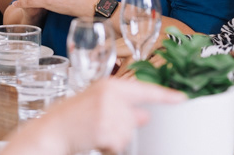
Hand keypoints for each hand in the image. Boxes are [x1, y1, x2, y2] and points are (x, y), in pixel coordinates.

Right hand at [1, 78, 184, 154]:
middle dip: (122, 129)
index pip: (146, 89)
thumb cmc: (71, 119)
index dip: (166, 95)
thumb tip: (145, 116)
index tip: (182, 99)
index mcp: (111, 85)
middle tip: (98, 127)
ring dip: (114, 140)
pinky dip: (108, 149)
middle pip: (135, 119)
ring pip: (127, 134)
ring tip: (94, 133)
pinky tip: (93, 141)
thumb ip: (122, 108)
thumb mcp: (97, 106)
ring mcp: (108, 111)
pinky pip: (117, 146)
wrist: (50, 132)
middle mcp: (111, 94)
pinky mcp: (105, 129)